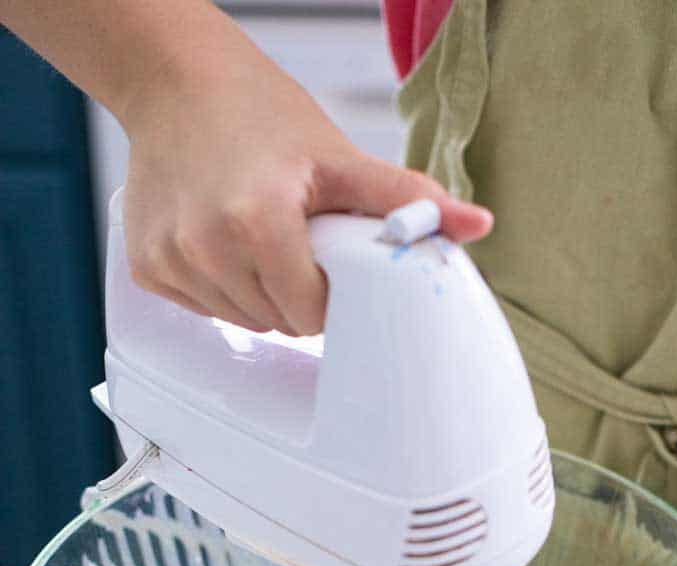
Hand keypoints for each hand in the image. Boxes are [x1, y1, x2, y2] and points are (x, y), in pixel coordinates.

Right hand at [122, 29, 492, 333]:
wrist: (174, 80)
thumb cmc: (260, 114)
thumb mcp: (339, 157)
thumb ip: (405, 200)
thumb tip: (477, 226)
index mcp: (257, 223)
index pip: (311, 316)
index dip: (329, 295)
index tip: (328, 259)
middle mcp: (205, 248)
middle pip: (276, 323)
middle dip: (296, 294)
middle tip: (295, 242)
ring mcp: (171, 260)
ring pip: (240, 319)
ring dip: (259, 295)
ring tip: (258, 238)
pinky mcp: (147, 267)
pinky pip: (201, 308)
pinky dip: (218, 287)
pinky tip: (219, 241)